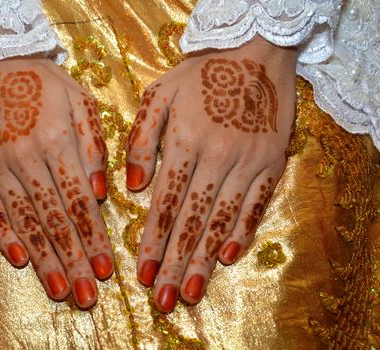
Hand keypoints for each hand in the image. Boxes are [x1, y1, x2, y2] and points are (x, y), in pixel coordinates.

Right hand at [0, 42, 111, 307]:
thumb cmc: (40, 81)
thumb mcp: (79, 100)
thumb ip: (93, 145)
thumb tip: (102, 193)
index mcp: (58, 142)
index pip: (80, 203)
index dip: (95, 240)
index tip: (106, 271)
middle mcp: (27, 158)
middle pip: (54, 221)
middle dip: (73, 261)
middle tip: (86, 296)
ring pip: (24, 222)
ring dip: (43, 259)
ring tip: (58, 290)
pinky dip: (3, 235)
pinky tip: (18, 260)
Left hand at [127, 36, 296, 311]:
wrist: (255, 54)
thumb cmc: (200, 76)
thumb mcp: (158, 95)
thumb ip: (141, 139)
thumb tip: (133, 185)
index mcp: (184, 141)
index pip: (165, 202)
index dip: (153, 242)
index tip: (143, 274)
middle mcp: (216, 156)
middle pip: (192, 220)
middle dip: (176, 263)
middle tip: (165, 300)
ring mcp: (248, 162)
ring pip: (223, 219)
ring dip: (206, 259)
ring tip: (193, 291)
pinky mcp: (272, 163)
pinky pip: (257, 204)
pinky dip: (243, 232)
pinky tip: (229, 257)